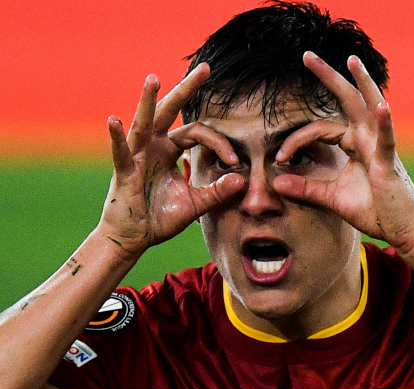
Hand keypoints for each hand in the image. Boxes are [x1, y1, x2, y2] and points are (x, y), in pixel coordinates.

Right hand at [98, 64, 244, 256]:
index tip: (235, 161)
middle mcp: (153, 147)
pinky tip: (114, 120)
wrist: (134, 238)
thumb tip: (243, 180)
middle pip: (171, 112)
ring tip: (154, 80)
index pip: (197, 133)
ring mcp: (137, 156)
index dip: (218, 143)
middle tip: (205, 68)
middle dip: (186, 89)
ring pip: (144, 124)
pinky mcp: (124, 173)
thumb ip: (217, 192)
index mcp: (170, 150)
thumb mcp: (196, 204)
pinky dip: (117, 138)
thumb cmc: (160, 218)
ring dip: (148, 102)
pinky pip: (121, 153)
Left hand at [273, 52, 413, 253]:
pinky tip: (381, 105)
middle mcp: (367, 139)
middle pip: (346, 101)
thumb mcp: (331, 199)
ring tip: (351, 60)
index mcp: (355, 145)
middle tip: (307, 55)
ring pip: (368, 108)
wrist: (401, 231)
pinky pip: (387, 138)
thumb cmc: (374, 212)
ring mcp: (380, 147)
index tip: (279, 158)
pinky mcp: (389, 162)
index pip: (320, 129)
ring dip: (360, 83)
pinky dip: (384, 122)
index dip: (297, 139)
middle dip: (328, 77)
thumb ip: (306, 189)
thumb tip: (276, 181)